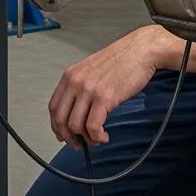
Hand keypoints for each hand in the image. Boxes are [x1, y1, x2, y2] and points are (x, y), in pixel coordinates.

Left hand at [48, 28, 161, 148]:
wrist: (141, 50)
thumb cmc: (122, 59)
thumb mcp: (92, 68)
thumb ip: (81, 86)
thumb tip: (77, 112)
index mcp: (71, 75)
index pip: (54, 107)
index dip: (57, 126)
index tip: (63, 134)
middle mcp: (76, 82)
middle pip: (60, 120)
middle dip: (68, 137)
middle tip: (78, 145)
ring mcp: (89, 90)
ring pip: (75, 126)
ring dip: (85, 139)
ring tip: (96, 139)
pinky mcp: (104, 98)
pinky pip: (93, 127)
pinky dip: (97, 137)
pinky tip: (104, 136)